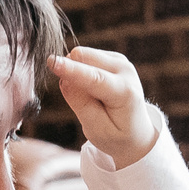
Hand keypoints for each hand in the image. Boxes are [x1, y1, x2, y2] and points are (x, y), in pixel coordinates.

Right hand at [50, 46, 161, 167]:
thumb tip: (64, 78)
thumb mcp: (97, 130)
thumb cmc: (116, 134)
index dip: (71, 70)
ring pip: (82, 55)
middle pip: (83, 57)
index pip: (94, 79)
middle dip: (69, 72)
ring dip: (76, 73)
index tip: (52, 62)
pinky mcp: (112, 57)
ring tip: (90, 97)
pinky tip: (93, 89)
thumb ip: (80, 104)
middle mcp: (125, 70)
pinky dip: (81, 72)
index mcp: (125, 93)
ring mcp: (120, 61)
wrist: (136, 132)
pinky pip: (84, 57)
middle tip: (78, 99)